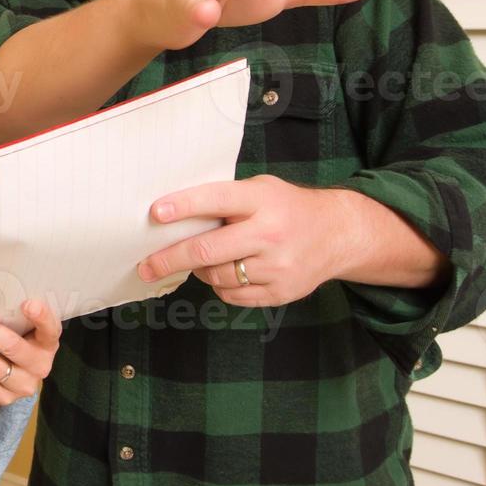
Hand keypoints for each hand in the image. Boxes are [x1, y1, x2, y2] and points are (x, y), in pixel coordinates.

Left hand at [0, 301, 61, 418]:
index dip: (41, 317)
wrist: (12, 379)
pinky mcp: (1, 397)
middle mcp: (40, 366)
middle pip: (12, 346)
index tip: (27, 303)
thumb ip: (14, 315)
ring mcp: (21, 385)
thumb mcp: (24, 328)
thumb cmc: (18, 340)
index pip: (50, 329)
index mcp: (48, 343)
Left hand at [137, 175, 357, 307]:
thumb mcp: (261, 190)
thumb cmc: (287, 207)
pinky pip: (232, 295)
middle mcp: (269, 234)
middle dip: (169, 259)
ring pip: (216, 277)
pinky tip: (230, 272)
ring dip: (201, 270)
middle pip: (206, 251)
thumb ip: (226, 200)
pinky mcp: (281, 292)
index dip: (183, 206)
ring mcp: (277, 267)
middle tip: (146, 266)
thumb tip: (174, 217)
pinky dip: (222, 286)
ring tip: (205, 259)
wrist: (338, 233)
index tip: (155, 213)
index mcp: (261, 201)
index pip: (215, 200)